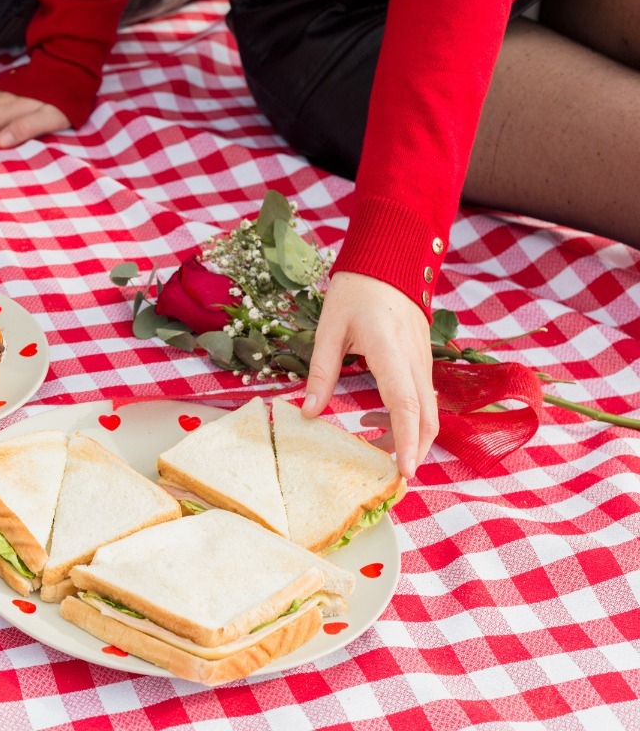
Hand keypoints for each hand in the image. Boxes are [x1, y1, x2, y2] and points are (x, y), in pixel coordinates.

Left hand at [302, 272, 437, 478]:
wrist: (388, 262)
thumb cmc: (355, 292)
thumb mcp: (329, 330)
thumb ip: (321, 373)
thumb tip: (309, 414)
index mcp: (391, 350)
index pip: (406, 405)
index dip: (405, 441)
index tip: (403, 471)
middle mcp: (416, 359)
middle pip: (428, 417)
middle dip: (413, 451)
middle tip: (389, 475)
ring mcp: (424, 360)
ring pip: (429, 410)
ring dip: (407, 435)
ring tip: (369, 443)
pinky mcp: (422, 360)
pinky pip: (422, 397)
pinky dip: (406, 417)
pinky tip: (373, 419)